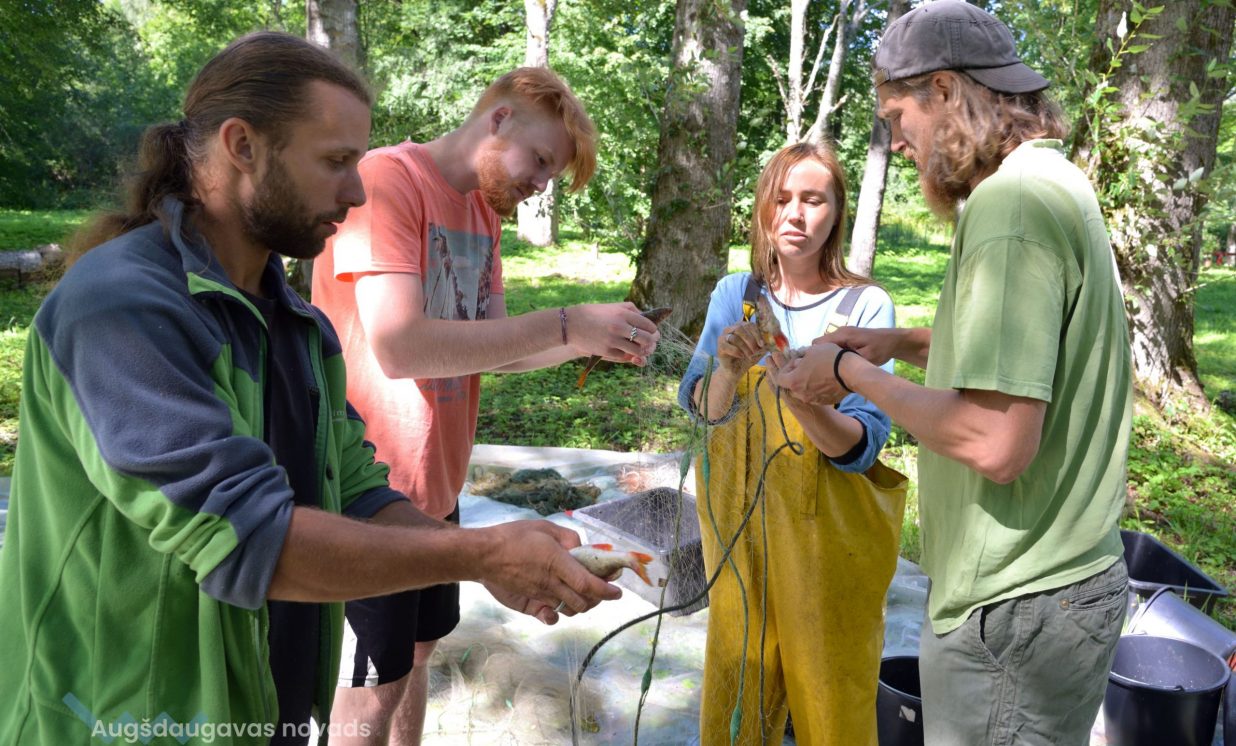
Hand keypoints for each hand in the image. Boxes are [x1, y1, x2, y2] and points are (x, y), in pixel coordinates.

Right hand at [477, 520, 621, 623]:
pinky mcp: (529, 604)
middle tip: (600, 586)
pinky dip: (559, 615)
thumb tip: (582, 548)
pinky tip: (559, 606)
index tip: (618, 590)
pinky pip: (550, 616)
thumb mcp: (544, 527)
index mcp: (557, 563)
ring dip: (581, 604)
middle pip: (584, 601)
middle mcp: (552, 583)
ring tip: (582, 593)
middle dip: (598, 597)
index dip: (606, 589)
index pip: (588, 583)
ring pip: (571, 609)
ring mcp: (541, 595)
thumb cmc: (513, 536)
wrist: (483, 555)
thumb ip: (568, 538)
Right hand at [567, 303, 660, 364]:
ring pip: (638, 351)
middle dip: (651, 342)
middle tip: (648, 343)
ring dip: (641, 352)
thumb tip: (646, 318)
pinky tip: (626, 352)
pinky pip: (624, 357)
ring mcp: (613, 340)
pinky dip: (628, 355)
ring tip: (639, 349)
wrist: (571, 324)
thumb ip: (631, 310)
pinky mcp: (606, 351)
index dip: (653, 331)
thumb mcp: (613, 306)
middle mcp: (620, 326)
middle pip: (647, 339)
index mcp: (623, 314)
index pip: (649, 325)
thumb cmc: (593, 313)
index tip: (652, 332)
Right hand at [715, 321, 766, 374]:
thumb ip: (764, 344)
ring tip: (749, 355)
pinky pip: (727, 346)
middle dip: (750, 340)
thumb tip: (773, 340)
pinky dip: (736, 351)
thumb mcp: (758, 351)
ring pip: (734, 337)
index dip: (757, 333)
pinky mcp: (719, 347)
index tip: (762, 344)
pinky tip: (741, 356)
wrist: (735, 371)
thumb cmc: (746, 358)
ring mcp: (723, 337)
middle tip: (755, 350)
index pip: (749, 324)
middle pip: (740, 328)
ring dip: (744, 347)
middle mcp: (730, 330)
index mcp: (740, 327)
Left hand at [771, 342, 848, 405]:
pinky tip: (825, 379)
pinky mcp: (825, 402)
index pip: (780, 378)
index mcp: (793, 382)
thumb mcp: (810, 352)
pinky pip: (816, 395)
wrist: (851, 373)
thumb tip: (797, 362)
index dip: (785, 368)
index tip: (794, 361)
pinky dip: (817, 388)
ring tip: (816, 372)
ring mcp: (813, 400)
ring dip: (806, 383)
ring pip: (803, 391)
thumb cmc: (829, 358)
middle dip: (795, 376)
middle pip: (791, 386)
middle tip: (804, 366)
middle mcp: (801, 394)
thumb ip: (799, 358)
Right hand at [816, 326, 898, 365]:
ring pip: (826, 346)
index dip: (814, 356)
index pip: (817, 344)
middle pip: (819, 345)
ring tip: (830, 370)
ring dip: (826, 357)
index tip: (816, 370)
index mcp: (842, 335)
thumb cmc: (882, 349)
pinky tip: (839, 365)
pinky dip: (833, 355)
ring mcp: (843, 334)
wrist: (893, 341)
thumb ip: (849, 360)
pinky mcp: (846, 338)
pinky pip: (833, 346)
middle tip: (823, 372)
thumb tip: (832, 366)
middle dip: (818, 357)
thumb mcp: (866, 358)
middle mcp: (840, 332)